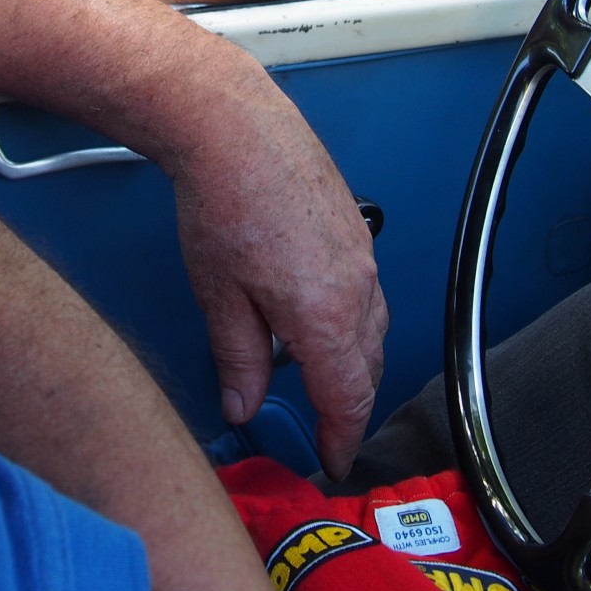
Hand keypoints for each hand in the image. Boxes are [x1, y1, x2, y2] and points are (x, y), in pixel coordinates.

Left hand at [170, 99, 386, 478]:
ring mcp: (363, 257)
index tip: (333, 462)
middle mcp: (358, 287)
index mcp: (326, 314)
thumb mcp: (219, 296)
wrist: (236, 128)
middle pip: (367, 368)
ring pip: (371, 330)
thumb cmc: (224, 200)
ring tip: (317, 378)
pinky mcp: (356, 233)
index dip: (341, 439)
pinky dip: (351, 322)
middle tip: (324, 431)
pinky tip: (316, 318)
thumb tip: (243, 406)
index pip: (347, 398)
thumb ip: (238, 360)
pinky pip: (367, 295)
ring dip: (352, 362)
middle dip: (348, 405)